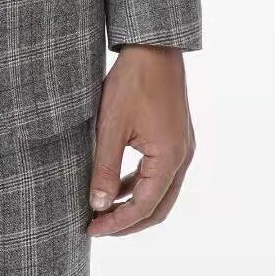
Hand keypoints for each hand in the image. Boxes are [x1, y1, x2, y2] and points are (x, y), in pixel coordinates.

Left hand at [86, 45, 195, 236]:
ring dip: (135, 204)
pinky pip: (161, 173)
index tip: (91, 229)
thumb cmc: (133, 81)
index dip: (117, 223)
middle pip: (158, 207)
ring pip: (161, 192)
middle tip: (98, 228)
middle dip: (128, 222)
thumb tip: (99, 205)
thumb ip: (106, 168)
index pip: (144, 207)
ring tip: (104, 210)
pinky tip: (118, 184)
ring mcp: (183, 147)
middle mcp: (183, 157)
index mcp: (170, 157)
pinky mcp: (177, 137)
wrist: (154, 46)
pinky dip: (140, 184)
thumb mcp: (112, 126)